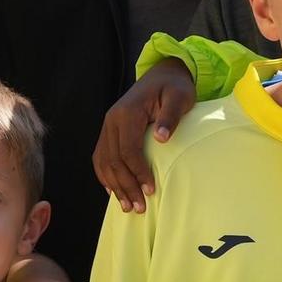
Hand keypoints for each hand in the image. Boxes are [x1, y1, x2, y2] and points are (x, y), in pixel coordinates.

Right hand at [93, 60, 194, 211]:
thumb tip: (160, 138)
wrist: (163, 74)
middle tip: (140, 207)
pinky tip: (114, 192)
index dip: (138, 172)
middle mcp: (112, 119)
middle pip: (113, 160)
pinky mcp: (109, 131)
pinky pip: (101, 157)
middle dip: (126, 186)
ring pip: (104, 161)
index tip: (151, 190)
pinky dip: (105, 176)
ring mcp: (108, 125)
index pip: (128, 149)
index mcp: (128, 112)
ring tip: (128, 206)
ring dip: (115, 186)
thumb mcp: (180, 97)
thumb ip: (170, 116)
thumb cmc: (175, 87)